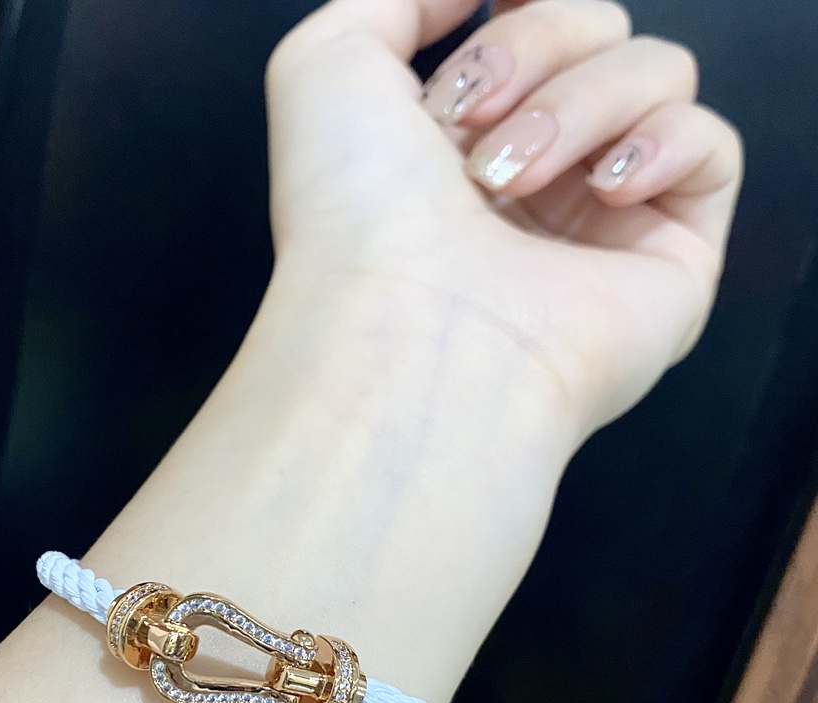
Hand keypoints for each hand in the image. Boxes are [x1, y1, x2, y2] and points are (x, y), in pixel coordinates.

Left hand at [265, 0, 742, 431]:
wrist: (406, 330)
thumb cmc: (354, 221)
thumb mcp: (329, 68)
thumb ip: (394, 3)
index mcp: (461, 143)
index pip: (531, 24)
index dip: (520, 7)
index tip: (492, 6)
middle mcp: (535, 179)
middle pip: (596, 29)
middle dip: (531, 51)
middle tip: (472, 128)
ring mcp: (603, 221)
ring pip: (656, 71)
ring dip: (579, 102)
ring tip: (513, 180)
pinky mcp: (669, 260)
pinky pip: (712, 145)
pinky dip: (662, 144)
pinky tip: (601, 191)